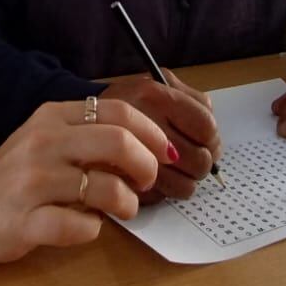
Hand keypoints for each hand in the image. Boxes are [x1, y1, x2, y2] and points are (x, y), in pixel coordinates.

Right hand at [0, 98, 171, 262]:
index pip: (117, 110)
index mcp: (53, 117)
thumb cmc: (15, 174)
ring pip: (106, 188)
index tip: (165, 153)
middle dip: (147, 166)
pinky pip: (80, 227)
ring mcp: (32, 183)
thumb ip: (90, 135)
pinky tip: (86, 225)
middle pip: (118, 143)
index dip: (151, 132)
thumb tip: (149, 145)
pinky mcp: (24, 223)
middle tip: (147, 183)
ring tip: (122, 209)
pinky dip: (94, 229)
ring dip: (127, 203)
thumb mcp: (48, 138)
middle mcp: (43, 143)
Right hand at [99, 71, 219, 199]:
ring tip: (174, 175)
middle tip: (191, 162)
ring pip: (183, 186)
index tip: (206, 142)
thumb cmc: (125, 104)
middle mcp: (138, 123)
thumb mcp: (156, 85)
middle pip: (199, 159)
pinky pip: (158, 200)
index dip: (212, 139)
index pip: (205, 125)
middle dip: (201, 165)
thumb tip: (213, 140)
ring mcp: (126, 159)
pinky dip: (160, 194)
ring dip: (184, 184)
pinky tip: (150, 181)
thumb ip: (190, 101)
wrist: (73, 123)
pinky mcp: (116, 185)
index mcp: (151, 94)